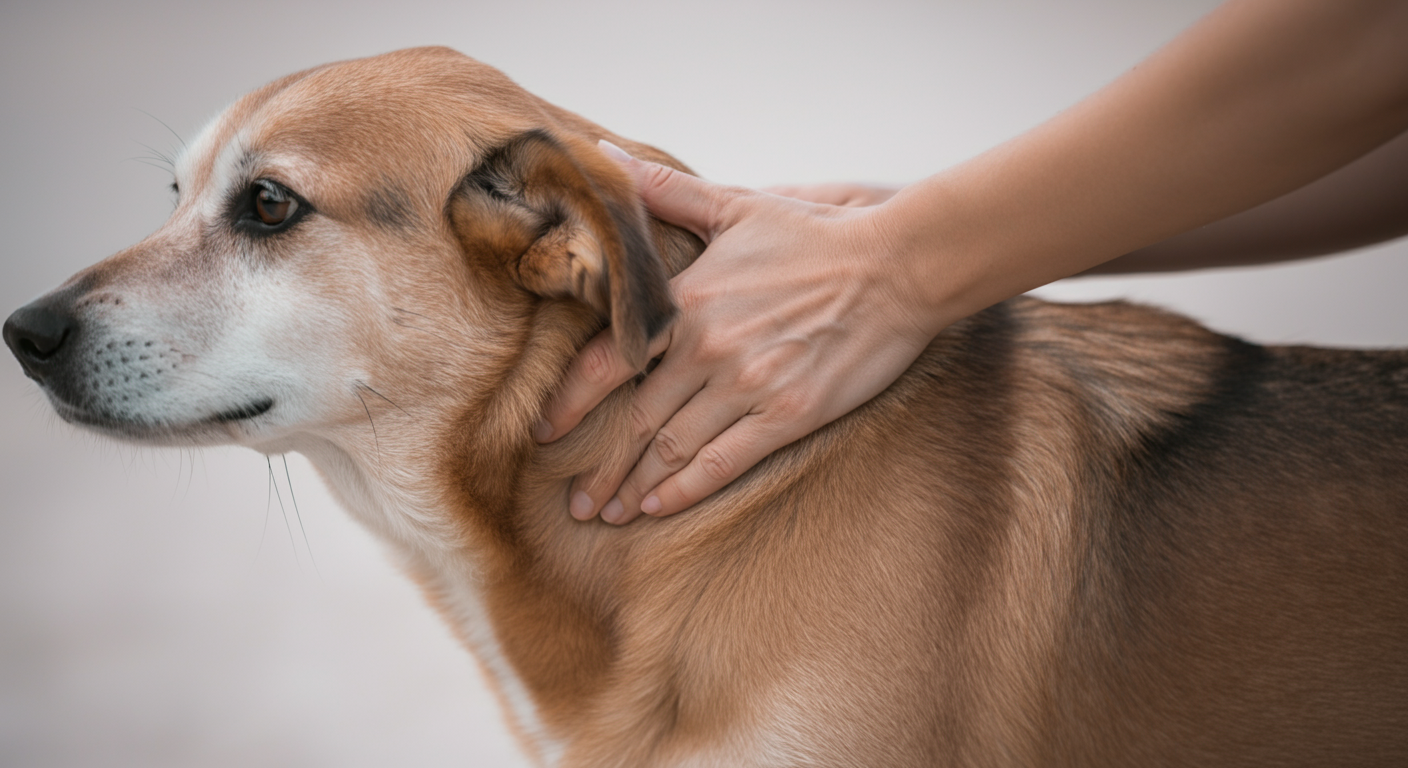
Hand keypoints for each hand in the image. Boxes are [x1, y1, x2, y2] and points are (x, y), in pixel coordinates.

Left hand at [535, 142, 939, 523]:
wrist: (897, 266)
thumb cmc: (816, 236)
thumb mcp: (736, 204)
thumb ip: (664, 191)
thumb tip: (602, 157)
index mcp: (688, 301)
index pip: (610, 360)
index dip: (571, 402)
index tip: (544, 431)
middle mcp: (708, 348)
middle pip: (635, 419)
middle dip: (599, 465)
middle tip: (572, 500)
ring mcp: (748, 385)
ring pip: (672, 448)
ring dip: (634, 487)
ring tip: (605, 513)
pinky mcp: (789, 414)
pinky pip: (723, 462)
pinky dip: (685, 490)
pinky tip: (658, 508)